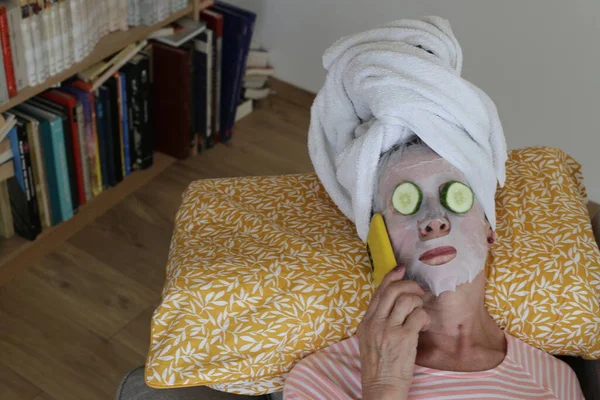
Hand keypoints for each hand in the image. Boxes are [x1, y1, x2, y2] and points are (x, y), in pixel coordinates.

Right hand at [357, 265, 429, 399]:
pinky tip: (422, 325)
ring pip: (406, 300)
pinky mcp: (404, 338)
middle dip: (409, 285)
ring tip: (420, 311)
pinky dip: (423, 317)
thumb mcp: (369, 340)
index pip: (378, 292)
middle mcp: (375, 323)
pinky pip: (418, 316)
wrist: (381, 388)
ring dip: (418, 302)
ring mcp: (389, 330)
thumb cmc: (378, 367)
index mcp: (365, 322)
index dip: (391, 277)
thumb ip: (377, 321)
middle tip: (418, 290)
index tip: (401, 269)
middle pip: (392, 290)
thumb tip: (391, 303)